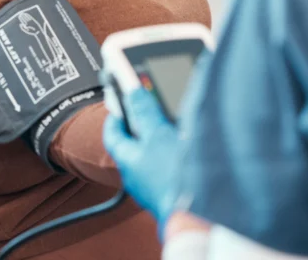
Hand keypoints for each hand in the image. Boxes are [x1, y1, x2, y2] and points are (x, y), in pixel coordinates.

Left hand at [103, 88, 179, 230]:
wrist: (194, 214)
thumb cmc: (172, 177)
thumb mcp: (157, 134)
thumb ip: (145, 112)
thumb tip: (133, 93)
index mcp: (126, 159)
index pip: (112, 134)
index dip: (115, 116)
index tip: (119, 103)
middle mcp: (135, 175)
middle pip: (131, 144)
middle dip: (139, 125)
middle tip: (148, 110)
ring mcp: (150, 186)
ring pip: (148, 157)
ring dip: (156, 140)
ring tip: (171, 127)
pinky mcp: (167, 192)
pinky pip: (162, 168)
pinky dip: (169, 155)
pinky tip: (184, 150)